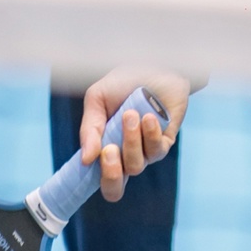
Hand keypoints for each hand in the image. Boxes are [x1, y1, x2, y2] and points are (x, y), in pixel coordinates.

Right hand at [79, 69, 192, 202]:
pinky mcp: (164, 141)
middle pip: (115, 188)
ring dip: (131, 141)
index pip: (96, 179)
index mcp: (104, 147)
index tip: (88, 166)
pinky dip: (150, 134)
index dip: (89, 181)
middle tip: (109, 149)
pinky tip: (149, 116)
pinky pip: (156, 151)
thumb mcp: (97, 99)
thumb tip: (86, 160)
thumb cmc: (124, 81)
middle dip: (111, 173)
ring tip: (131, 114)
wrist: (156, 62)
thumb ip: (89, 129)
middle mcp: (124, 155)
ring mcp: (145, 151)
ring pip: (135, 165)